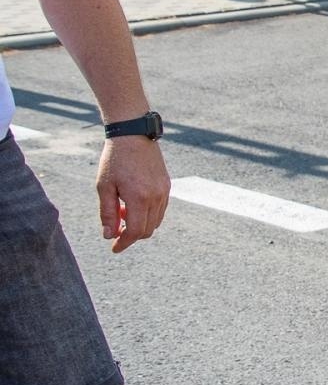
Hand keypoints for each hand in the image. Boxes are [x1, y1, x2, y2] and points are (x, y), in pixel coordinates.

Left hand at [96, 137, 171, 253]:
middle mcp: (156, 196)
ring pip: (155, 221)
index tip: (114, 248)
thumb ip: (107, 213)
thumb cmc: (115, 160)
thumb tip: (109, 235)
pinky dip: (148, 214)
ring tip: (122, 211)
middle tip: (114, 227)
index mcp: (139, 198)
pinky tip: (132, 203)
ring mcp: (164, 191)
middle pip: (147, 230)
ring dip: (139, 224)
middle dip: (130, 235)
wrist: (133, 135)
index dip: (123, 243)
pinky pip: (160, 209)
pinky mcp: (167, 185)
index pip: (134, 231)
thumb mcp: (104, 187)